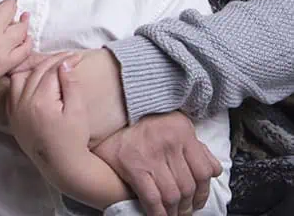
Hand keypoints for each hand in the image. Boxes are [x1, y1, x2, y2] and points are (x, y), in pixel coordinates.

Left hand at [8, 55, 129, 208]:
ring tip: (48, 66)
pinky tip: (33, 80)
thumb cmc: (74, 138)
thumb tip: (65, 63)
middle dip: (52, 61)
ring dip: (33, 69)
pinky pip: (12, 92)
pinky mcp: (12, 118)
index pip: (51, 70)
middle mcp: (23, 104)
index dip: (65, 61)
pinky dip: (22, 82)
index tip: (76, 56)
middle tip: (67, 58)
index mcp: (40, 101)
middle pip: (36, 71)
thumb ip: (70, 84)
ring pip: (19, 78)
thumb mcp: (78, 110)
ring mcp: (15, 111)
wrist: (62, 165)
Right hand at [94, 111, 221, 215]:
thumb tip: (214, 169)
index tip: (197, 201)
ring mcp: (152, 153)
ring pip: (173, 196)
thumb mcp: (174, 126)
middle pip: (188, 186)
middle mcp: (169, 140)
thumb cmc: (143, 124)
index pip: (205, 170)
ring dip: (174, 212)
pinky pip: (153, 199)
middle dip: (187, 206)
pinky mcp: (134, 166)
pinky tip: (159, 215)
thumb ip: (195, 147)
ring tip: (172, 214)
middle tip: (183, 211)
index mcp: (182, 130)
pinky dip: (158, 213)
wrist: (109, 117)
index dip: (203, 192)